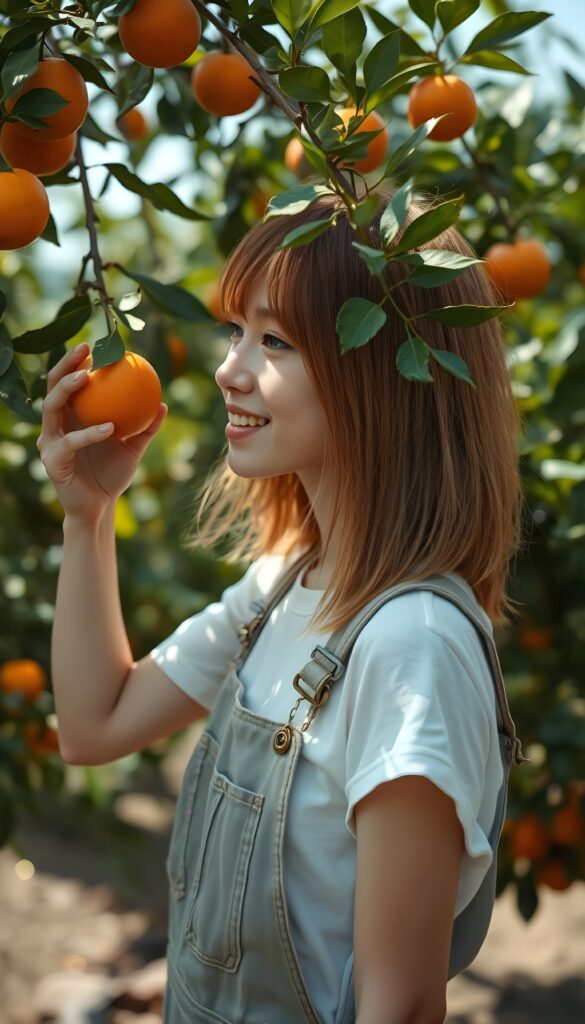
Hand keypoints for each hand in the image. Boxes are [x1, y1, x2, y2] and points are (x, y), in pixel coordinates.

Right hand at [37, 342, 166, 524]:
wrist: (101, 507)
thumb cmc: (113, 474)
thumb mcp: (134, 447)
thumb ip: (146, 426)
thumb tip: (163, 402)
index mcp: (72, 417)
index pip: (69, 382)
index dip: (76, 362)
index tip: (95, 346)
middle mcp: (56, 425)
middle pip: (53, 386)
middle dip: (65, 365)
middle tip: (85, 350)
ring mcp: (49, 442)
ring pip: (51, 408)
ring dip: (68, 389)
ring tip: (87, 376)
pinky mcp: (52, 461)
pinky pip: (70, 442)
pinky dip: (89, 433)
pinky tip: (109, 426)